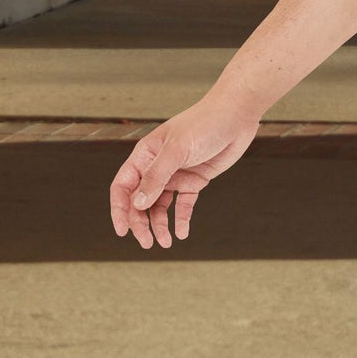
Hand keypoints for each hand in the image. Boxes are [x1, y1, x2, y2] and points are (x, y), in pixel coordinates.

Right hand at [108, 94, 259, 249]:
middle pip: (140, 201)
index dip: (119, 209)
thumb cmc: (204, 123)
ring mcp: (176, 174)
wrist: (237, 114)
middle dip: (141, 223)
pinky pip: (183, 204)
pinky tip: (182, 232)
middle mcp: (158, 166)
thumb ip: (157, 177)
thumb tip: (137, 204)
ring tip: (166, 242)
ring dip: (160, 225)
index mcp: (145, 155)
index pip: (123, 186)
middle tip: (148, 242)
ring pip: (160, 206)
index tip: (122, 231)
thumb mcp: (177, 149)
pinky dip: (181, 219)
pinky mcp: (195, 180)